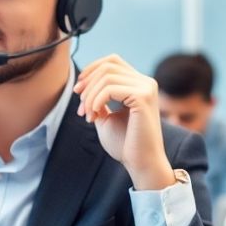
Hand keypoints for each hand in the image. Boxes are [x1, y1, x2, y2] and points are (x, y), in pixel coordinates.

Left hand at [73, 54, 174, 189]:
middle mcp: (146, 82)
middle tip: (81, 109)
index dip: (91, 70)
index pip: (113, 61)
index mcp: (140, 84)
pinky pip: (110, 89)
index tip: (78, 91)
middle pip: (107, 66)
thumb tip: (84, 82)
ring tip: (88, 116)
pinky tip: (94, 118)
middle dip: (87, 85)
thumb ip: (99, 99)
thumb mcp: (106, 116)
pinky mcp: (143, 97)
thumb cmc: (126, 144)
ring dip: (90, 96)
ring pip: (107, 76)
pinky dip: (96, 101)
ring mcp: (147, 88)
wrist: (141, 163)